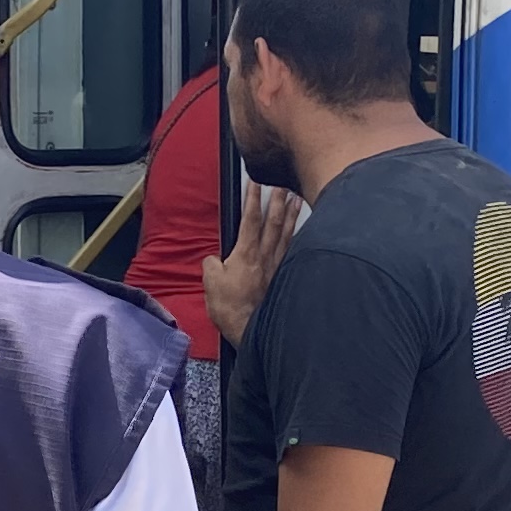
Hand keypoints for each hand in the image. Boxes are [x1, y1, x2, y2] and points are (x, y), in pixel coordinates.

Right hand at [203, 184, 297, 350]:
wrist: (250, 329)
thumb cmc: (230, 308)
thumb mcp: (211, 282)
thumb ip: (212, 264)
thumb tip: (215, 259)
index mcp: (245, 254)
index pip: (250, 218)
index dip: (253, 198)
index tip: (255, 181)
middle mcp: (264, 256)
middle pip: (273, 221)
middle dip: (277, 199)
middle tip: (283, 182)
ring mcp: (276, 266)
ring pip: (285, 233)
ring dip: (291, 214)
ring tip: (296, 197)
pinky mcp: (282, 277)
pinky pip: (290, 250)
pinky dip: (295, 236)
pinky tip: (299, 230)